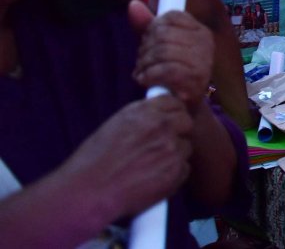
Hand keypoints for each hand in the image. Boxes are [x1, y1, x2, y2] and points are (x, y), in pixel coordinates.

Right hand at [57, 94, 193, 219]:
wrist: (87, 192)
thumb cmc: (93, 161)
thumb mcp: (115, 126)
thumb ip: (141, 118)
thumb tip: (159, 115)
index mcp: (143, 112)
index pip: (173, 102)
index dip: (172, 113)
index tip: (169, 121)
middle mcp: (161, 126)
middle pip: (186, 122)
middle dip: (179, 131)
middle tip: (165, 144)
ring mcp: (171, 148)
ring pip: (186, 147)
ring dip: (175, 155)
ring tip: (152, 167)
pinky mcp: (176, 171)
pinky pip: (184, 168)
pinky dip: (173, 174)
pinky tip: (153, 180)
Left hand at [130, 0, 213, 114]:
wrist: (183, 110)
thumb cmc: (170, 76)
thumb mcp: (158, 47)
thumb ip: (147, 26)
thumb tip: (132, 5)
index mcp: (199, 31)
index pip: (171, 16)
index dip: (153, 28)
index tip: (149, 43)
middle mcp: (206, 43)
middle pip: (163, 33)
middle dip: (145, 49)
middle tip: (142, 64)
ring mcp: (203, 62)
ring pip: (162, 51)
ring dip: (144, 65)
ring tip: (143, 74)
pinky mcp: (197, 81)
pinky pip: (167, 69)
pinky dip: (150, 75)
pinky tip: (146, 81)